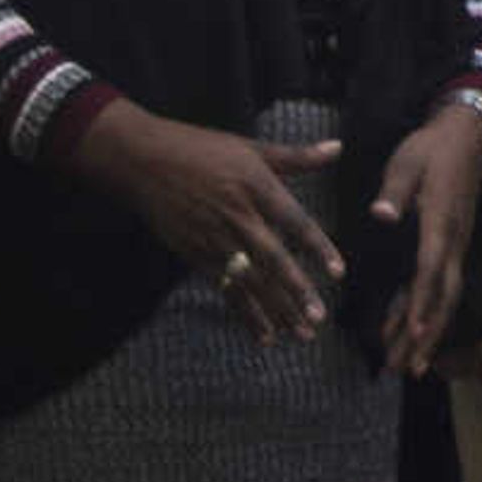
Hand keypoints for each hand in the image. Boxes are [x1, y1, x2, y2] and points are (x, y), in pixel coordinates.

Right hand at [77, 103, 342, 342]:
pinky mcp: (194, 253)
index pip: (295, 223)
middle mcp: (238, 217)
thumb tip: (338, 147)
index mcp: (257, 188)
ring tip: (300, 334)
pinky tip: (264, 334)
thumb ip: (297, 156)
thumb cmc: (201, 149)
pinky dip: (245, 312)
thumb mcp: (252, 148)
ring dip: (275, 309)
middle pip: (272, 260)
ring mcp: (213, 238)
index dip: (318, 248)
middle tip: (318, 318)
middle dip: (296, 291)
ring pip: (250, 280)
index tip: (338, 273)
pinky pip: (224, 288)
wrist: (143, 161)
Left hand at [371, 102, 481, 376]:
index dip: (421, 303)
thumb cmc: (431, 147)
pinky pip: (440, 286)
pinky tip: (404, 331)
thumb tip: (381, 214)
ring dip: (428, 332)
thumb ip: (395, 189)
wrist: (467, 137)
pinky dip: (424, 312)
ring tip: (408, 365)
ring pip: (446, 297)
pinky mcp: (450, 245)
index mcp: (440, 221)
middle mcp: (453, 240)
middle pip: (444, 296)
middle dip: (427, 335)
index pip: (431, 270)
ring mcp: (456, 244)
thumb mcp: (408, 161)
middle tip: (409, 369)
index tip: (412, 334)